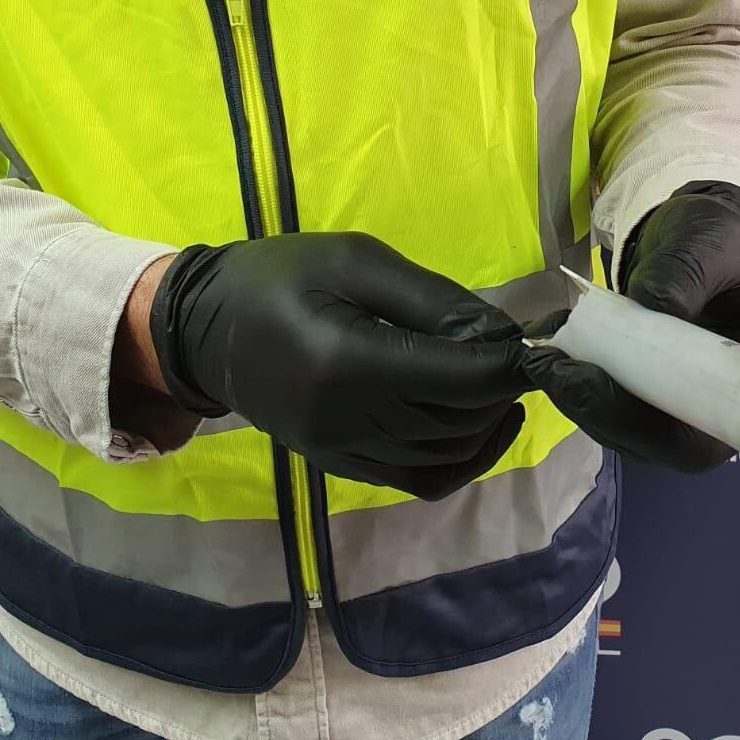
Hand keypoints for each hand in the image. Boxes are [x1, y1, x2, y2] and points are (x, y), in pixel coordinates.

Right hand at [148, 233, 530, 499]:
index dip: (510, 364)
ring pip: (448, 456)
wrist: (203, 329)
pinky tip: (482, 424)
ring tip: (502, 383)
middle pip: (461, 420)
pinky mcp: (340, 466)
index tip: (536, 342)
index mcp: (350, 362)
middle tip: (521, 355)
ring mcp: (343, 451)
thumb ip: (432, 298)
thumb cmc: (279, 276)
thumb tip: (500, 333)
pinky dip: (462, 458)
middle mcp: (349, 420)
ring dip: (487, 424)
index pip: (461, 379)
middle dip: (503, 389)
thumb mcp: (356, 260)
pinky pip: (420, 479)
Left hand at [523, 181, 739, 525]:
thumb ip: (684, 270)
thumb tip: (651, 311)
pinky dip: (579, 393)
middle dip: (632, 422)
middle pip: (699, 442)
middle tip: (572, 379)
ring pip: (648, 436)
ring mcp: (692, 403)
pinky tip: (547, 361)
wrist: (686, 235)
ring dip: (593, 409)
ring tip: (546, 365)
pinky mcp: (651, 398)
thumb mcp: (708, 234)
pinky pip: (619, 414)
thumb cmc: (716, 233)